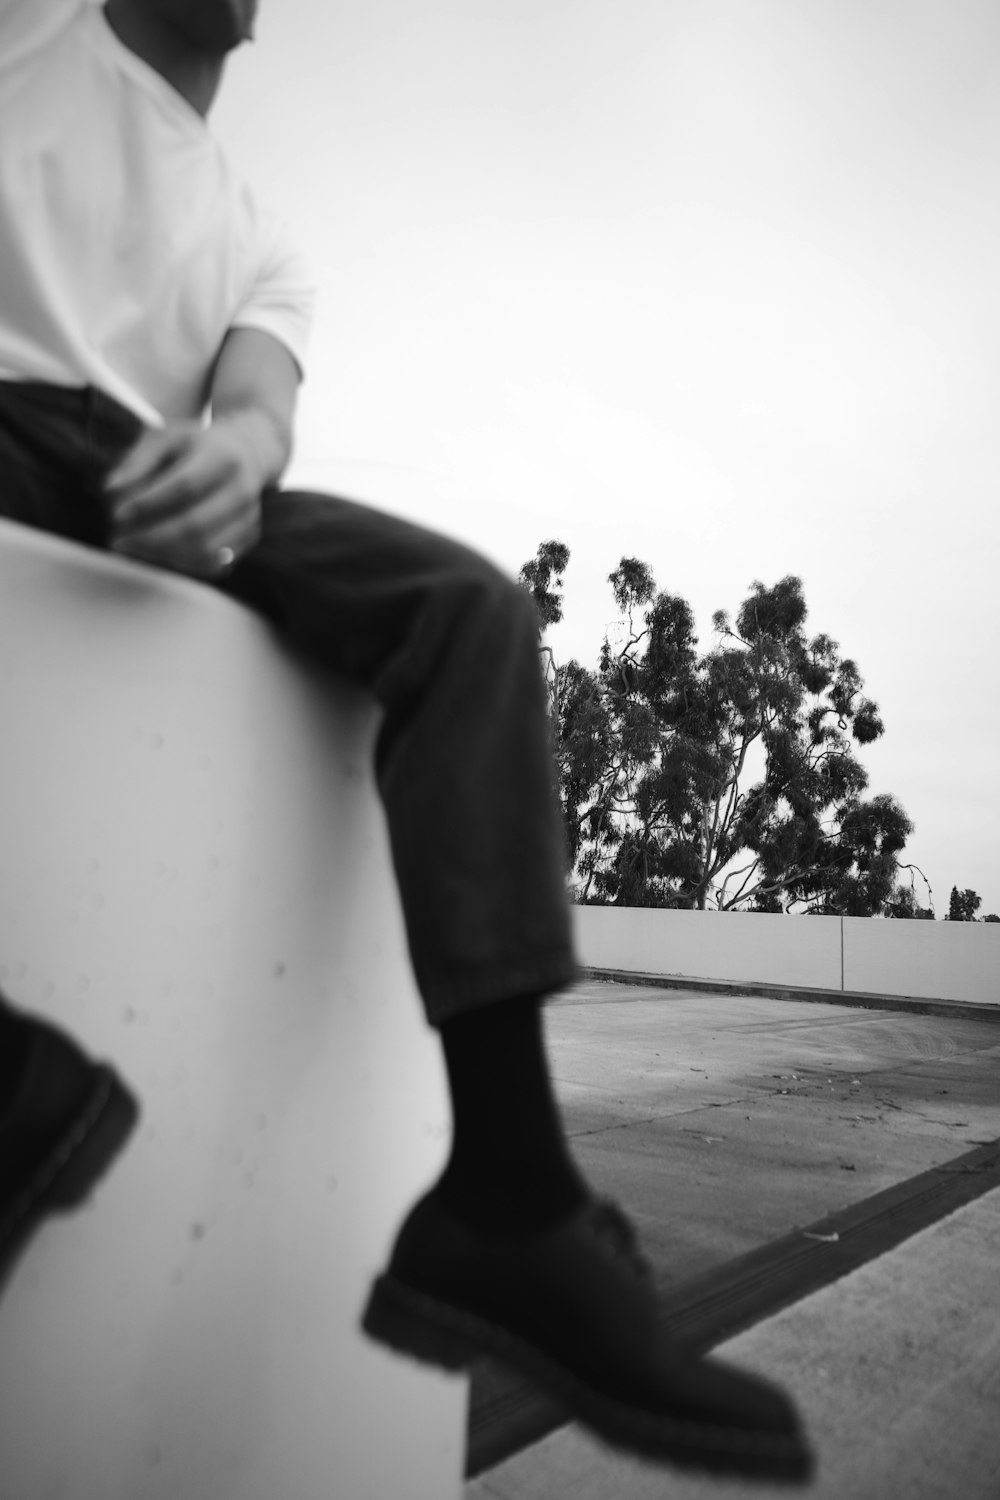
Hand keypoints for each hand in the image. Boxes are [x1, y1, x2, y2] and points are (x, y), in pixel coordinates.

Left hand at [104, 416, 269, 577]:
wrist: (245, 452)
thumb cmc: (195, 445)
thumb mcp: (165, 436)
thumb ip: (137, 460)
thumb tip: (110, 489)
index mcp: (222, 456)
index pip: (184, 486)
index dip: (148, 503)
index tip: (116, 514)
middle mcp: (242, 489)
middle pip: (196, 525)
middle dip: (151, 537)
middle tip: (117, 539)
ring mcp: (249, 517)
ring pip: (204, 550)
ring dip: (163, 554)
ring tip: (132, 546)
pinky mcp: (248, 538)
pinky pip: (213, 563)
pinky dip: (181, 563)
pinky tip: (156, 553)